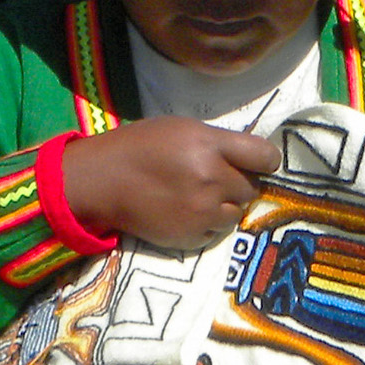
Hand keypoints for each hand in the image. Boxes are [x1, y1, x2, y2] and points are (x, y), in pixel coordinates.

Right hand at [60, 116, 278, 251]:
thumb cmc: (138, 147)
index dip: (265, 161)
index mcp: (209, 145)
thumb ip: (216, 142)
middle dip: (237, 184)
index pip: (266, 157)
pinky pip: (215, 232)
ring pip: (237, 213)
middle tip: (214, 180)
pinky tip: (184, 212)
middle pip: (251, 188)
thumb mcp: (180, 128)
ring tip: (198, 198)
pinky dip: (205, 225)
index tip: (257, 164)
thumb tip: (248, 156)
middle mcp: (211, 178)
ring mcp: (201, 211)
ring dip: (223, 207)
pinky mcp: (190, 236)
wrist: (99, 181)